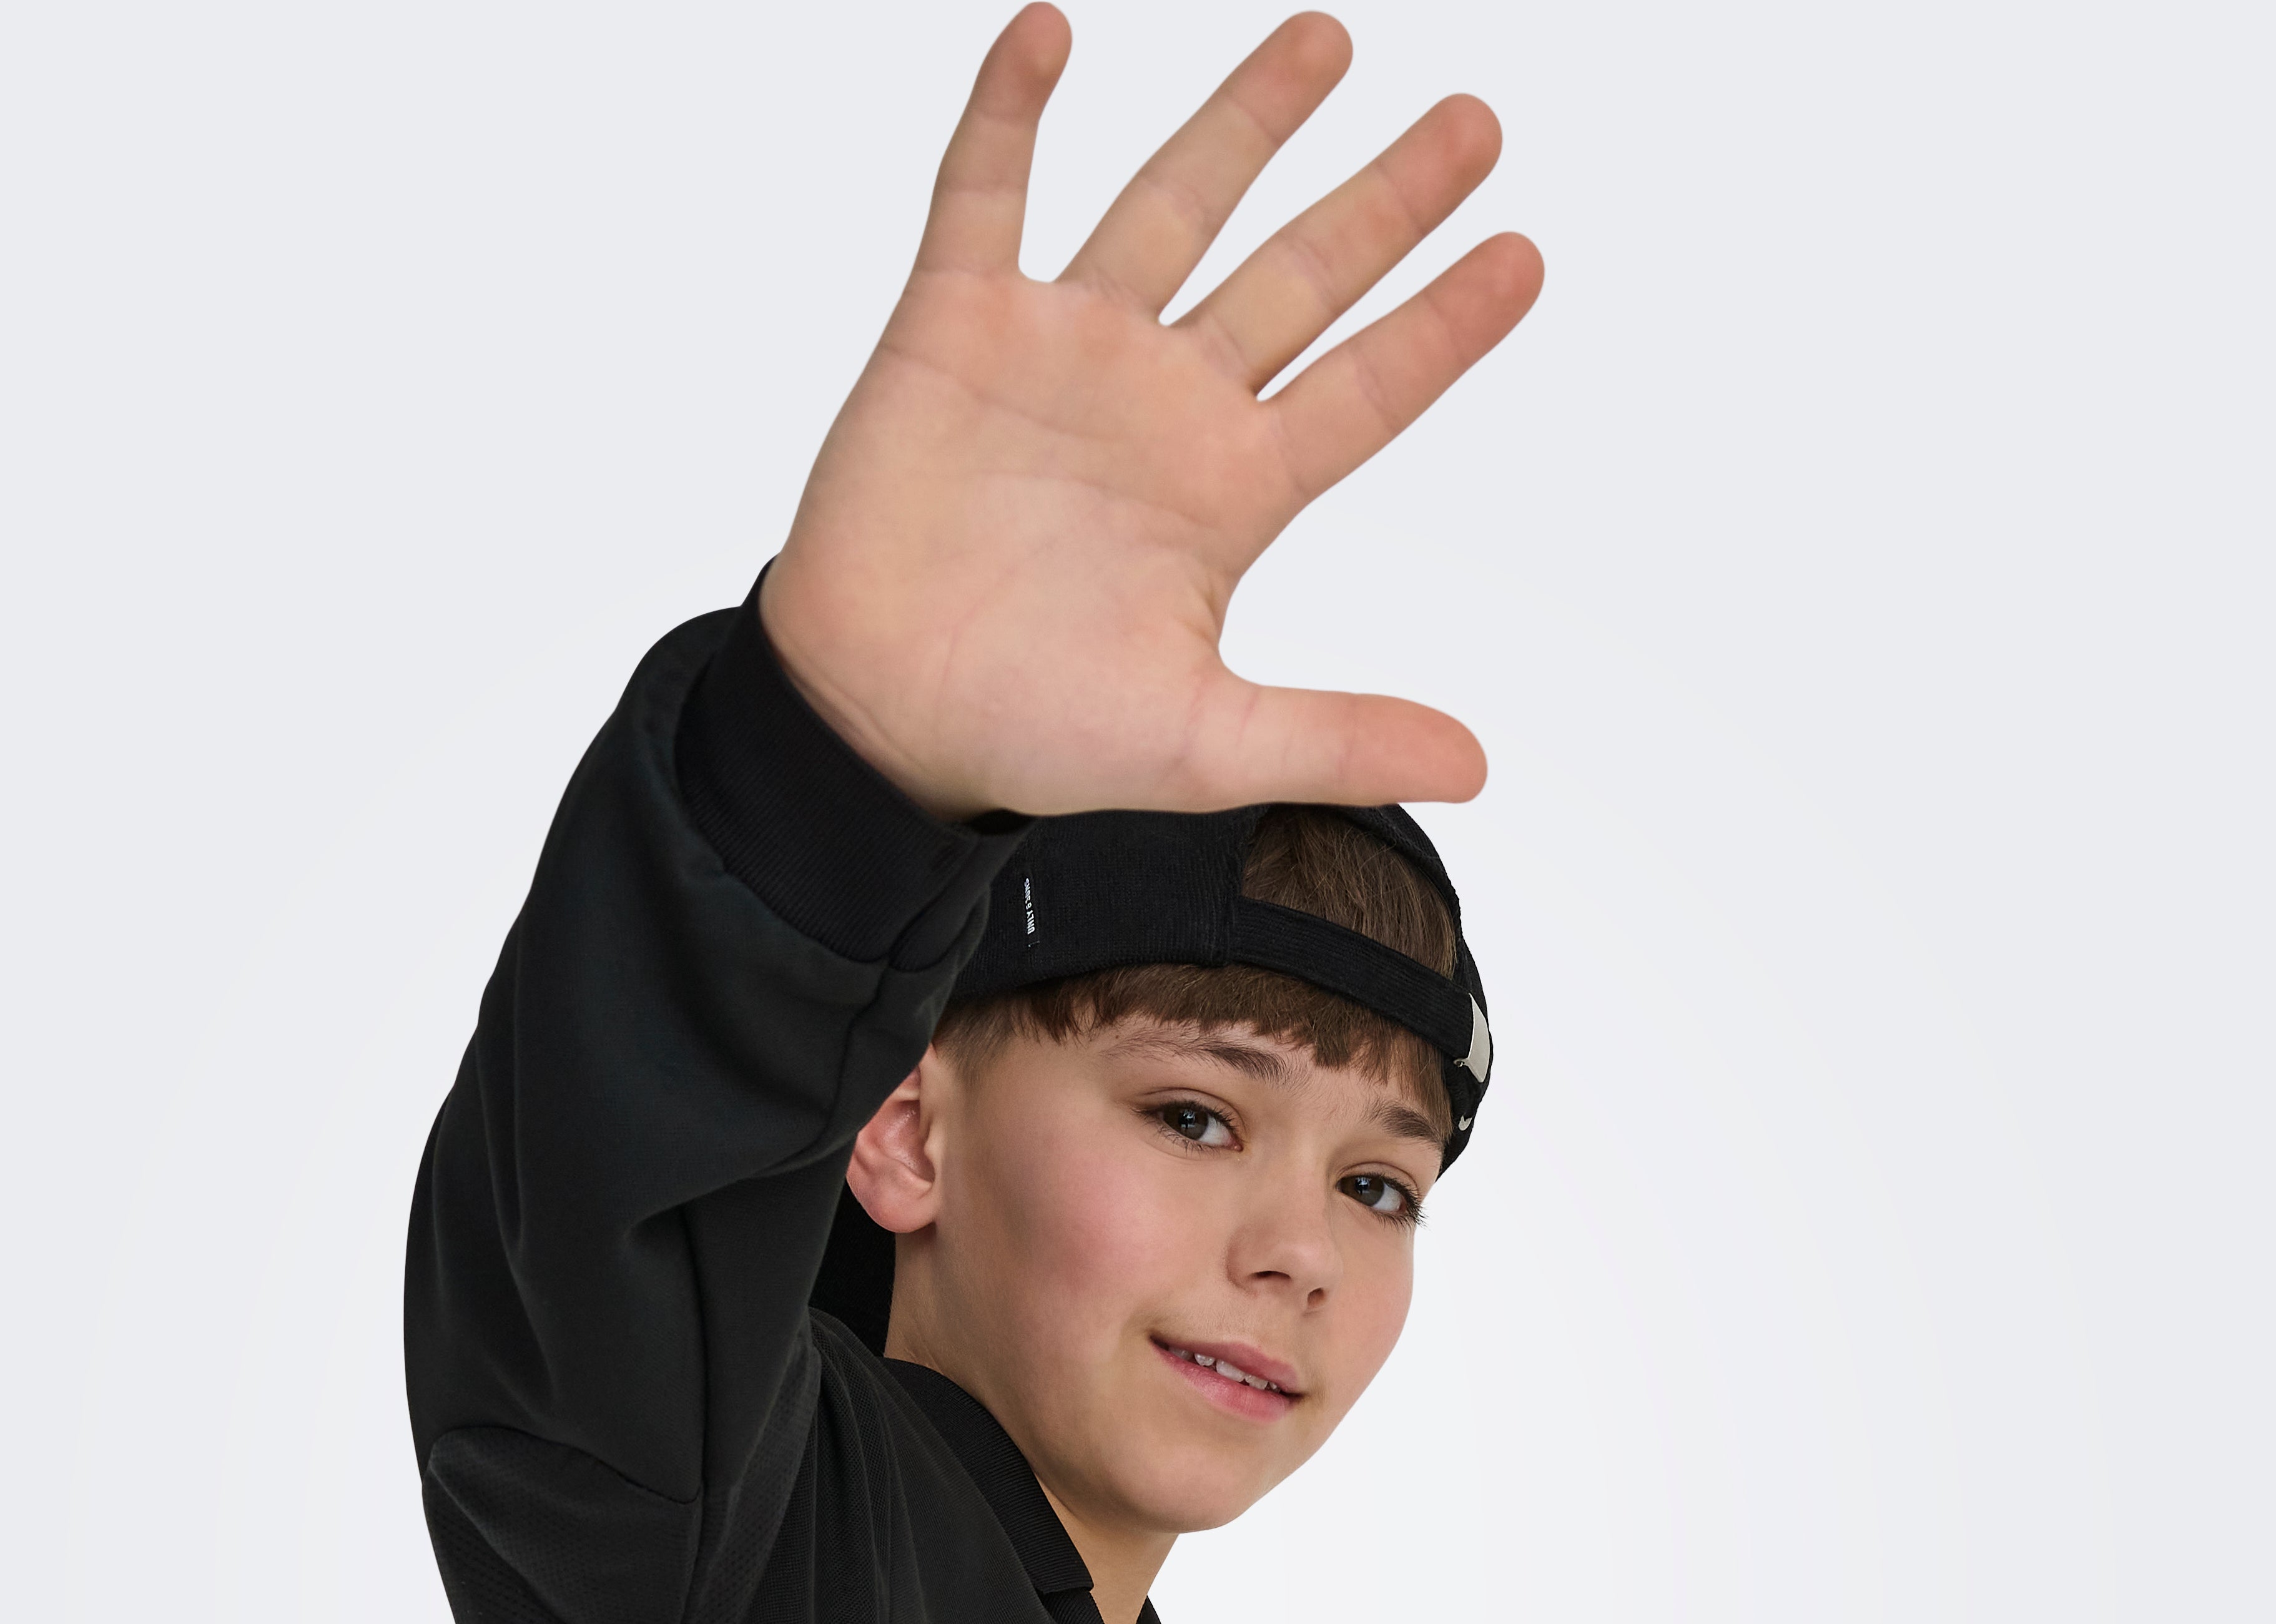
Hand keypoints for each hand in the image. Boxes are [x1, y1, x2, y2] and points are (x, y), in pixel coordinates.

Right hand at [760, 8, 1541, 820]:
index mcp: (1228, 490)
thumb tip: (1475, 768)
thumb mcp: (1205, 746)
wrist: (881, 720)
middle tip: (1477, 123)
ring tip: (1328, 41)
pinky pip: (987, 193)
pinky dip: (1011, 112)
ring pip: (1175, 205)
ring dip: (1245, 123)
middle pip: (1301, 276)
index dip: (1443, 324)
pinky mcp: (956, 326)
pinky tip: (1051, 29)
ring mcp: (1063, 351)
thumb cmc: (1030, 732)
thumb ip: (1338, 740)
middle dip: (1385, 200)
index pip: (1364, 389)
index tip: (1523, 255)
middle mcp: (1162, 402)